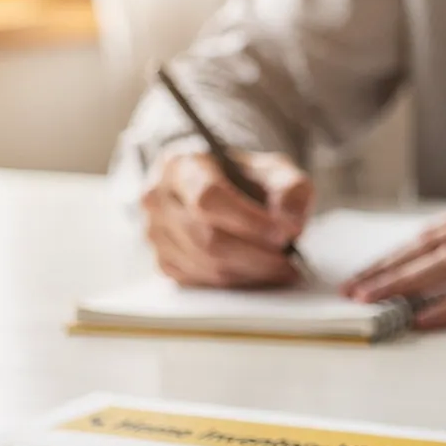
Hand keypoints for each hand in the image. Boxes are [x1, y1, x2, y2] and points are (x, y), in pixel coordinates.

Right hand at [143, 151, 313, 287]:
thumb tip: (290, 223)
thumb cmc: (243, 176)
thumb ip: (290, 188)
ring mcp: (155, 232)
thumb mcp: (273, 168)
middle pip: (207, 238)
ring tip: (282, 268)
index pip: (209, 197)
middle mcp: (158, 197)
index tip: (284, 234)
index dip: (249, 221)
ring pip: (204, 264)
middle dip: (255, 254)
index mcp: (181, 164)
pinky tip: (258, 272)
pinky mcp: (162, 259)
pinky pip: (200, 280)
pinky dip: (235, 281)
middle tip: (290, 259)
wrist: (217, 185)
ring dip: (249, 271)